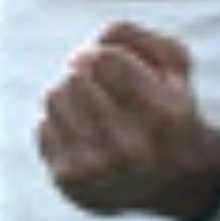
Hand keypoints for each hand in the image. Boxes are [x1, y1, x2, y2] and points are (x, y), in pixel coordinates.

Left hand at [37, 22, 219, 220]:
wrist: (175, 181)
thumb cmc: (170, 111)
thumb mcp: (176, 67)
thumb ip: (137, 38)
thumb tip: (90, 48)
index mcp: (162, 116)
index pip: (105, 60)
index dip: (103, 55)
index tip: (110, 64)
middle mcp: (131, 148)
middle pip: (76, 77)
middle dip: (88, 76)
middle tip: (107, 93)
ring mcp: (97, 168)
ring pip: (55, 98)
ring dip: (71, 98)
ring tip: (98, 115)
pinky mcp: (68, 180)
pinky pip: (43, 126)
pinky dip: (61, 126)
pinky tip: (88, 139)